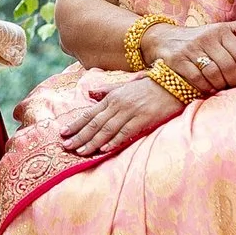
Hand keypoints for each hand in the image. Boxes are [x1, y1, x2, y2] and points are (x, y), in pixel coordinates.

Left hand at [57, 76, 184, 157]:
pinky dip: (114, 141)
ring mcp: (130, 112)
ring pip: (107, 129)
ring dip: (92, 142)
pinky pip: (126, 132)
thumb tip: (90, 93)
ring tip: (80, 152)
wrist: (172, 82)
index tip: (62, 133)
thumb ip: (106, 91)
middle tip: (66, 147)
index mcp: (112, 97)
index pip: (90, 113)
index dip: (76, 124)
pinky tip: (104, 149)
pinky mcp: (143, 119)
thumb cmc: (148, 85)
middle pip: (95, 123)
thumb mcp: (124, 86)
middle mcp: (118, 104)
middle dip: (79, 136)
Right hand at [142, 22, 235, 94]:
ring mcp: (190, 49)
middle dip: (233, 80)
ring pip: (213, 73)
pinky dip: (205, 87)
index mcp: (219, 31)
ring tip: (222, 87)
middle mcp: (205, 38)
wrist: (165, 38)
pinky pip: (196, 78)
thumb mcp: (220, 28)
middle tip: (233, 85)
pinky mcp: (178, 60)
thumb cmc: (200, 37)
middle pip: (227, 66)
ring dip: (220, 85)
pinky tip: (209, 88)